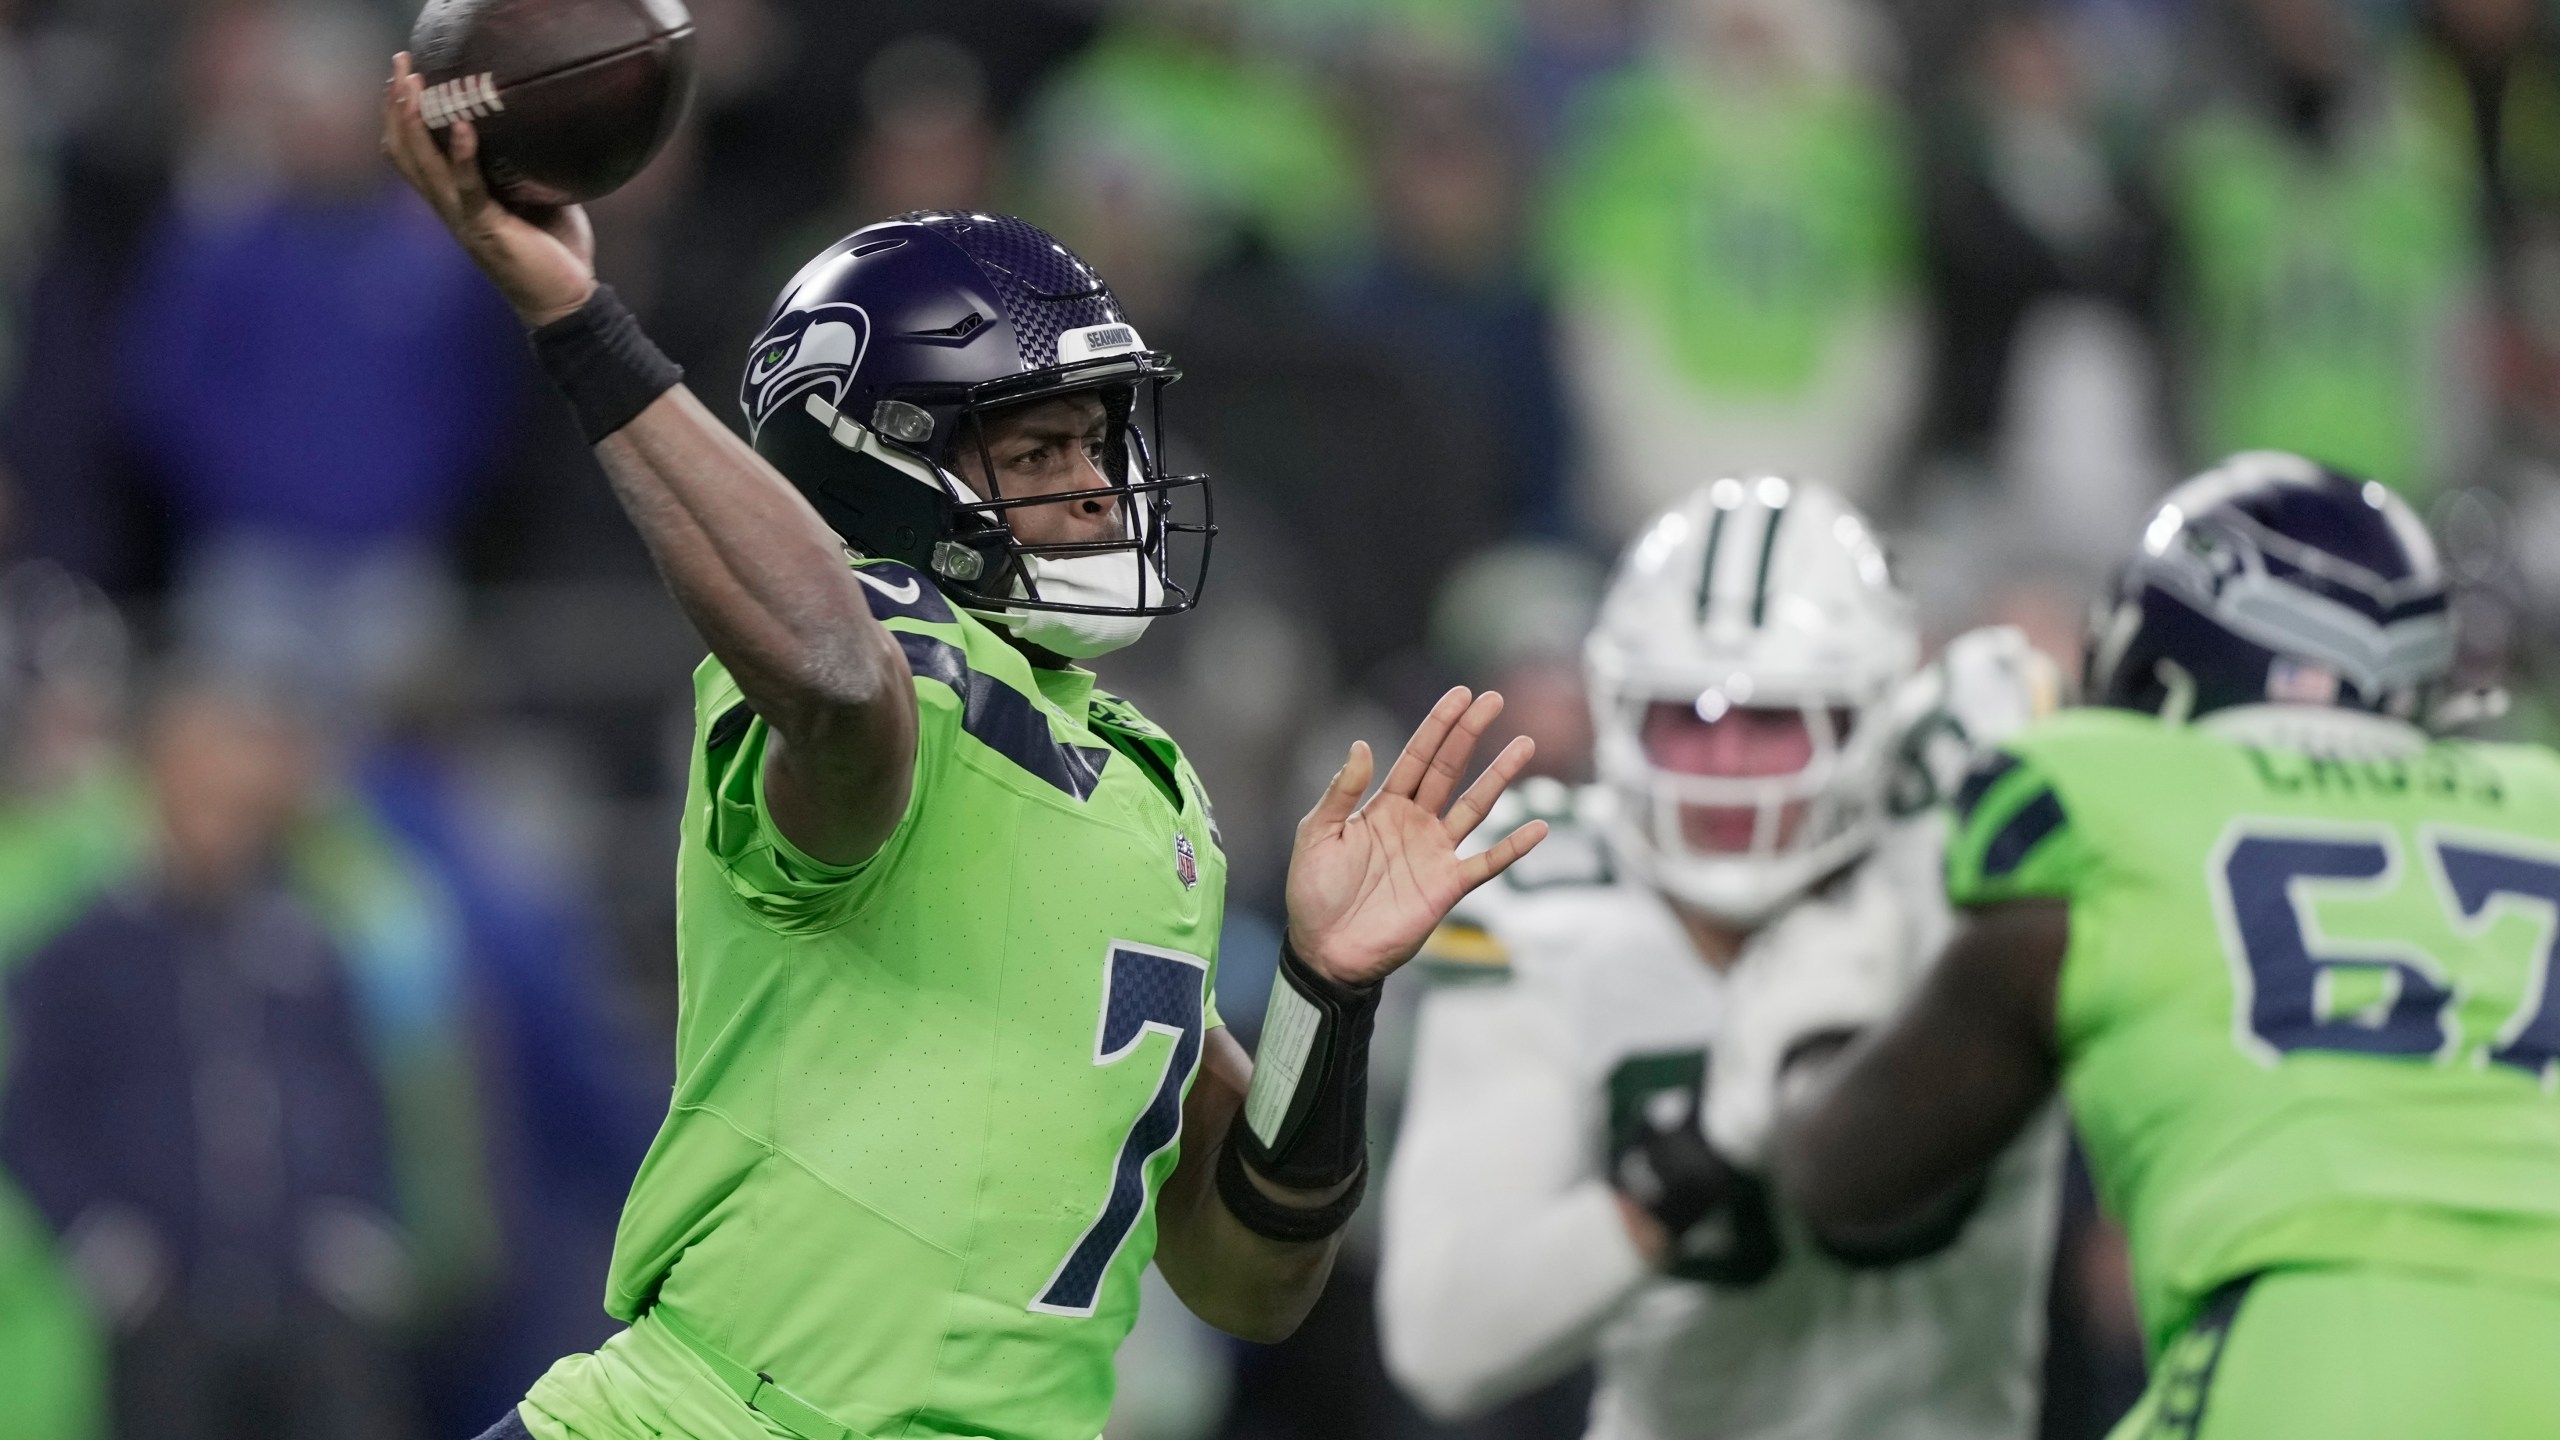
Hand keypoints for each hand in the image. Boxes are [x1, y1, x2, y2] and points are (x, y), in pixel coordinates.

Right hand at [381, 52, 596, 326]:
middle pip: (405, 150)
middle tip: (400, 63)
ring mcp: (463, 218)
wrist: (566, 301)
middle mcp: (448, 206)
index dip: (400, 114)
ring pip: (423, 164)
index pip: (412, 151)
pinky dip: (463, 157)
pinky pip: (467, 188)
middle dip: (397, 105)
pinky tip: (465, 127)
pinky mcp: (486, 229)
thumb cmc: (554, 250)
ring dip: (414, 121)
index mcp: (455, 197)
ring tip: (413, 84)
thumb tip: (537, 124)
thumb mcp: (536, 196)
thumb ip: (525, 165)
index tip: (404, 74)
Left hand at [1284, 688, 1546, 986]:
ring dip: (1499, 776)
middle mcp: (1414, 823)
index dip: (1438, 725)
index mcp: (1383, 806)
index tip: (1462, 695)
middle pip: (1449, 769)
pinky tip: (1538, 827)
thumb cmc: (1313, 893)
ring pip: (1474, 806)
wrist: (1325, 950)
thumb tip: (1362, 744)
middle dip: (1470, 733)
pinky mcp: (1447, 887)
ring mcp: (1434, 853)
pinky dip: (1513, 847)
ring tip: (1524, 744)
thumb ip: (1341, 792)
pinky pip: (1487, 863)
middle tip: (1494, 699)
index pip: (1417, 756)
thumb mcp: (1316, 835)